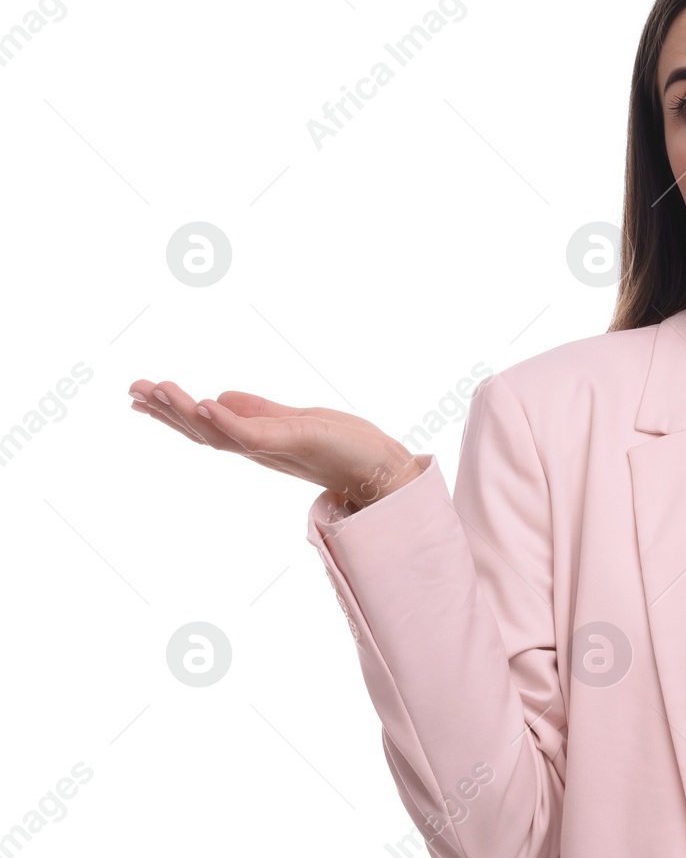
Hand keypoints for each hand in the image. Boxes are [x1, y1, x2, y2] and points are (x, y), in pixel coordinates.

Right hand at [128, 378, 422, 509]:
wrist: (380, 468)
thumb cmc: (342, 445)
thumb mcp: (292, 420)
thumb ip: (257, 411)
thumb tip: (221, 399)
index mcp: (255, 440)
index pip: (204, 425)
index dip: (171, 412)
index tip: (139, 395)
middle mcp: (257, 448)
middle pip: (202, 431)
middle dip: (166, 411)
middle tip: (132, 389)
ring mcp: (273, 447)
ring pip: (219, 432)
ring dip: (186, 411)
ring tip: (158, 389)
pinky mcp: (293, 442)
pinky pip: (252, 433)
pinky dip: (227, 420)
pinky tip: (206, 402)